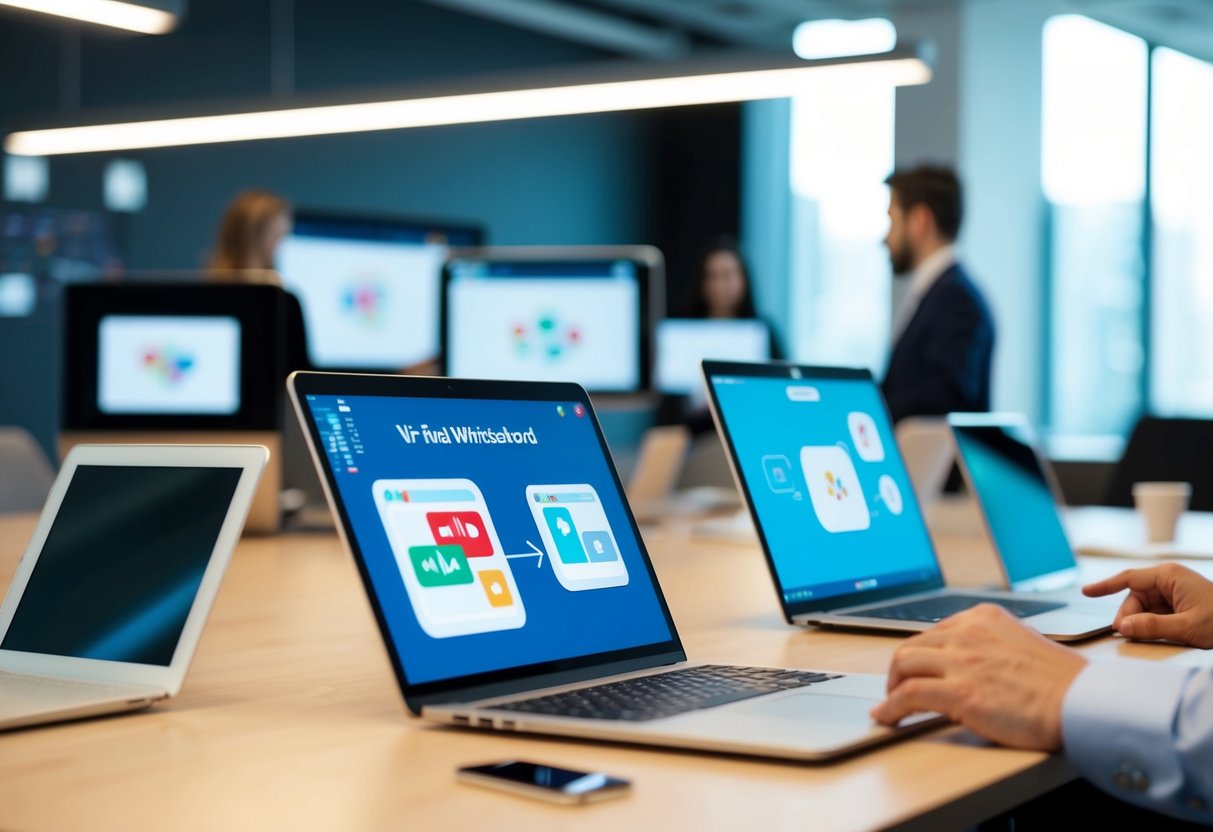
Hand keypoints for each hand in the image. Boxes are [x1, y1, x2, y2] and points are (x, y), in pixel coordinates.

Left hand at [871, 604, 1086, 750]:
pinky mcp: (958, 692)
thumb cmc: (1062, 684)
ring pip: (903, 666)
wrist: (1084, 703)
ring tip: (890, 704)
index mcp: (983, 618)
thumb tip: (968, 665)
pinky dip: (890, 708)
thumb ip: (991, 646)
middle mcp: (968, 632)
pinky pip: (907, 696)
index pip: (935, 632)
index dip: (919, 655)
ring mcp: (961, 661)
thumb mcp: (1022, 644)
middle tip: (897, 688)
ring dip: (891, 687)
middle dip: (899, 670)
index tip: (914, 669)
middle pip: (913, 646)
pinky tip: (886, 718)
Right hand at [1083, 563, 1212, 647]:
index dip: (1105, 586)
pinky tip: (1155, 635)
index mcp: (1169, 576)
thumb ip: (1152, 627)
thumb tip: (1122, 627)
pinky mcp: (1179, 605)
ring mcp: (1174, 593)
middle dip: (1129, 616)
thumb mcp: (1187, 627)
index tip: (1085, 592)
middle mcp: (1169, 580)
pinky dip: (1151, 625)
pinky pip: (1155, 614)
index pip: (1128, 578)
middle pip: (1135, 597)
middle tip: (1128, 635)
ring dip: (1142, 623)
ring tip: (1148, 637)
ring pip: (1143, 608)